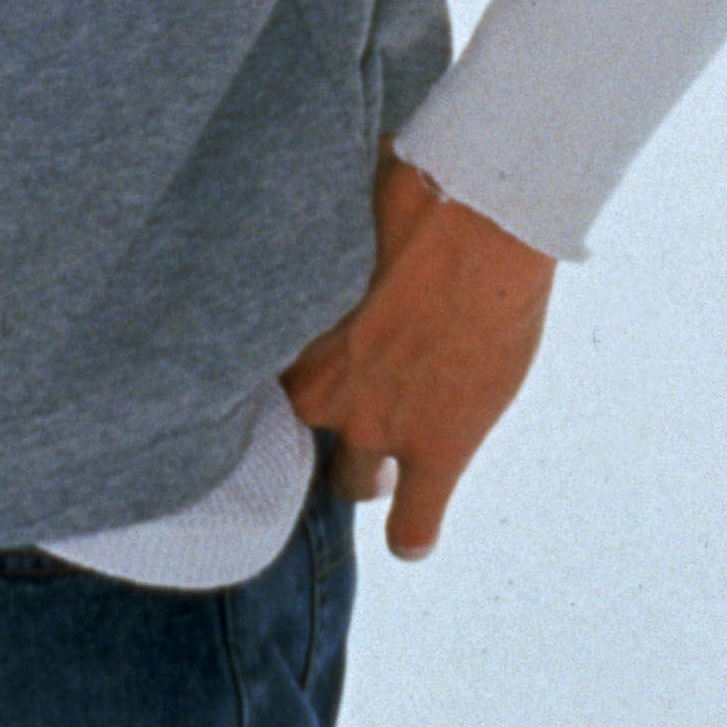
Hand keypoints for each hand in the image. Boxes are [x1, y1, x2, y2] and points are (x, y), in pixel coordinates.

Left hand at [279, 142, 555, 558]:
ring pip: (354, 482)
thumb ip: (314, 252)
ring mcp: (377, 428)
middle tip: (358, 398)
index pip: (250, 378)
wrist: (476, 219)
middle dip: (326, 421)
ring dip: (370, 473)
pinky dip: (413, 532)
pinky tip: (414, 533)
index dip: (280, 373)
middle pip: (303, 432)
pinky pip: (413, 526)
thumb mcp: (333, 221)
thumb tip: (300, 215)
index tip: (296, 362)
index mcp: (287, 331)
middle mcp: (320, 389)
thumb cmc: (403, 192)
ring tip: (386, 462)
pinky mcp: (437, 451)